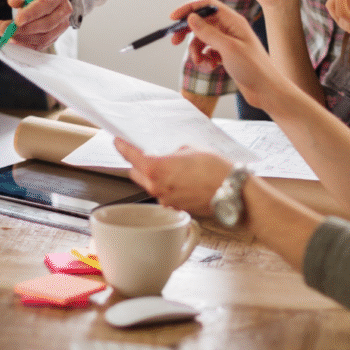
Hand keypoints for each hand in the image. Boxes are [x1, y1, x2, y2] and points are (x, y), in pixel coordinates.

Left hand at [0, 0, 71, 49]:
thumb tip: (14, 2)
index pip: (46, 4)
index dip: (31, 14)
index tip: (16, 20)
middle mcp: (64, 9)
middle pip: (47, 24)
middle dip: (24, 29)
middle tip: (4, 28)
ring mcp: (62, 23)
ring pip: (44, 37)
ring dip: (23, 38)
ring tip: (5, 33)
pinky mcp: (55, 35)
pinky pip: (42, 44)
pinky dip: (26, 45)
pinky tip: (13, 40)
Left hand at [114, 138, 230, 214]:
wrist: (231, 190)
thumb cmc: (214, 168)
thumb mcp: (189, 149)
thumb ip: (172, 154)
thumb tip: (169, 158)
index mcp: (155, 168)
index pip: (130, 156)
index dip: (122, 147)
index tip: (118, 142)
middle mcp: (156, 187)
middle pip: (135, 173)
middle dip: (137, 163)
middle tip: (144, 154)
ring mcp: (165, 200)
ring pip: (150, 185)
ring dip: (154, 177)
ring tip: (172, 168)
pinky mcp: (176, 208)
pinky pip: (165, 195)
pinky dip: (168, 187)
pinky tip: (182, 181)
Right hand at [169, 0, 281, 113]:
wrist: (265, 90)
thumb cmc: (253, 68)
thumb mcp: (227, 48)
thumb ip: (208, 32)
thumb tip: (191, 17)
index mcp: (233, 21)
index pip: (207, 5)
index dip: (189, 8)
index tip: (173, 18)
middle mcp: (230, 28)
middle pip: (202, 22)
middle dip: (188, 32)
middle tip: (174, 42)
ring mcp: (228, 42)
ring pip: (203, 40)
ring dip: (196, 51)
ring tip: (201, 63)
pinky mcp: (227, 55)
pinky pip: (208, 52)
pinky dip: (205, 59)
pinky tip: (211, 67)